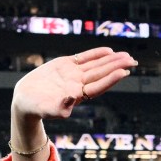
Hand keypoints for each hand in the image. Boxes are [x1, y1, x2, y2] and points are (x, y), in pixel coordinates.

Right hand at [11, 47, 136, 122]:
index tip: (124, 72)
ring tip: (126, 55)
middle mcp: (79, 84)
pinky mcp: (66, 65)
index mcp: (78, 96)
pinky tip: (109, 51)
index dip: (111, 79)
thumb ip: (61, 106)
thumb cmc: (37, 109)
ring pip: (96, 65)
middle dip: (117, 66)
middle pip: (102, 74)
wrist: (26, 101)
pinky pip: (84, 58)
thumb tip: (72, 98)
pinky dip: (96, 54)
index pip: (98, 86)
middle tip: (133, 60)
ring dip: (111, 60)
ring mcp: (74, 74)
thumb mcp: (48, 109)